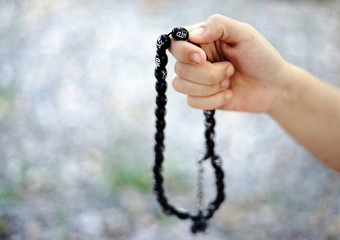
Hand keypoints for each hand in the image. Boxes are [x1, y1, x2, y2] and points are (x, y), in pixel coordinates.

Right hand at [169, 14, 287, 112]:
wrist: (274, 87)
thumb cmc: (261, 56)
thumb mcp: (245, 34)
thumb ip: (218, 25)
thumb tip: (193, 35)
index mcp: (202, 39)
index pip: (175, 42)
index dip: (183, 52)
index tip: (202, 57)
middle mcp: (195, 58)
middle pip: (179, 67)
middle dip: (207, 74)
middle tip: (231, 69)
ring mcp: (196, 79)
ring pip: (180, 85)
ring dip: (209, 87)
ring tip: (229, 81)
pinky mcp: (201, 97)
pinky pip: (191, 102)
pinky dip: (213, 100)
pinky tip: (229, 94)